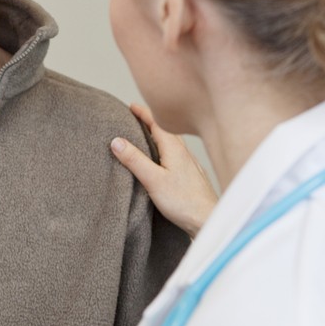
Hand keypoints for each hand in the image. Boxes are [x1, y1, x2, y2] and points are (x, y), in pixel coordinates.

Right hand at [111, 104, 217, 237]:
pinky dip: (166, 149)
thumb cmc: (184, 202)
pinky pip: (176, 154)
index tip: (130, 106)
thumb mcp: (153, 180)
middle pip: (165, 130)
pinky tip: (163, 159)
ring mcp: (189, 163)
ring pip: (172, 142)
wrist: (208, 219)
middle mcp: (184, 152)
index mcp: (174, 148)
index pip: (157, 122)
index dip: (143, 113)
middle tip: (135, 117)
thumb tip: (116, 141)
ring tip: (146, 136)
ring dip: (158, 135)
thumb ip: (134, 160)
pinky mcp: (192, 175)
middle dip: (150, 121)